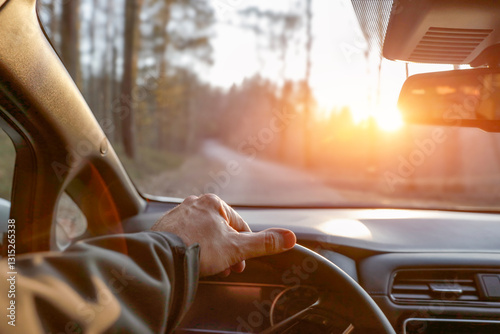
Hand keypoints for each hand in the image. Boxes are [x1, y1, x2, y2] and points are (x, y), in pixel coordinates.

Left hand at [151, 194, 295, 276]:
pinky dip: (193, 248)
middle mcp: (194, 203)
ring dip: (211, 250)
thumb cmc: (198, 249)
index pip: (239, 225)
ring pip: (203, 233)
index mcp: (213, 202)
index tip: (241, 261)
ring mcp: (178, 214)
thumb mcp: (237, 247)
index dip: (244, 246)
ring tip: (210, 266)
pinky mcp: (164, 226)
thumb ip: (264, 243)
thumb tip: (289, 237)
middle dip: (227, 250)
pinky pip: (186, 236)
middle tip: (226, 267)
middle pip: (220, 230)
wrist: (162, 257)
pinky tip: (192, 259)